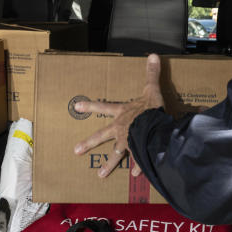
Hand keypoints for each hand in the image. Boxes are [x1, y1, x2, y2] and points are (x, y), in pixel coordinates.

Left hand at [73, 54, 163, 177]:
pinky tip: (135, 175)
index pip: (103, 107)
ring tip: (100, 175)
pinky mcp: (138, 153)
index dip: (90, 106)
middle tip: (76, 151)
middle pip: (102, 136)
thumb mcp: (151, 88)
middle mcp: (120, 129)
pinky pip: (137, 162)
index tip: (76, 108)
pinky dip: (138, 168)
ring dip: (108, 165)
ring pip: (115, 154)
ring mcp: (128, 142)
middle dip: (88, 143)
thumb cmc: (150, 108)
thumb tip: (153, 55)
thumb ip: (151, 74)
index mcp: (122, 113)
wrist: (155, 127)